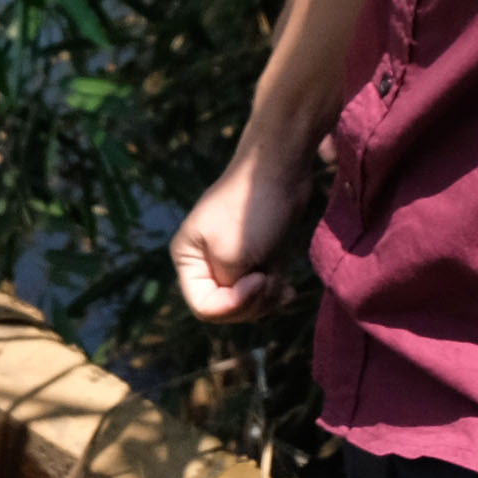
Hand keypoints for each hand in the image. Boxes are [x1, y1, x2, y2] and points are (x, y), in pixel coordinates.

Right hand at [170, 145, 304, 323]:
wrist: (280, 169)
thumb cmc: (252, 209)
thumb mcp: (232, 255)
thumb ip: (228, 289)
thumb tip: (238, 301)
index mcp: (187, 259)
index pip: (203, 306)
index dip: (232, 305)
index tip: (257, 281)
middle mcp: (204, 261)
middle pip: (225, 308)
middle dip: (252, 303)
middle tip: (271, 282)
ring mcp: (230, 259)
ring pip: (246, 302)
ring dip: (266, 300)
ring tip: (282, 284)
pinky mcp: (254, 255)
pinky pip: (261, 289)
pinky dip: (274, 292)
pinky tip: (289, 289)